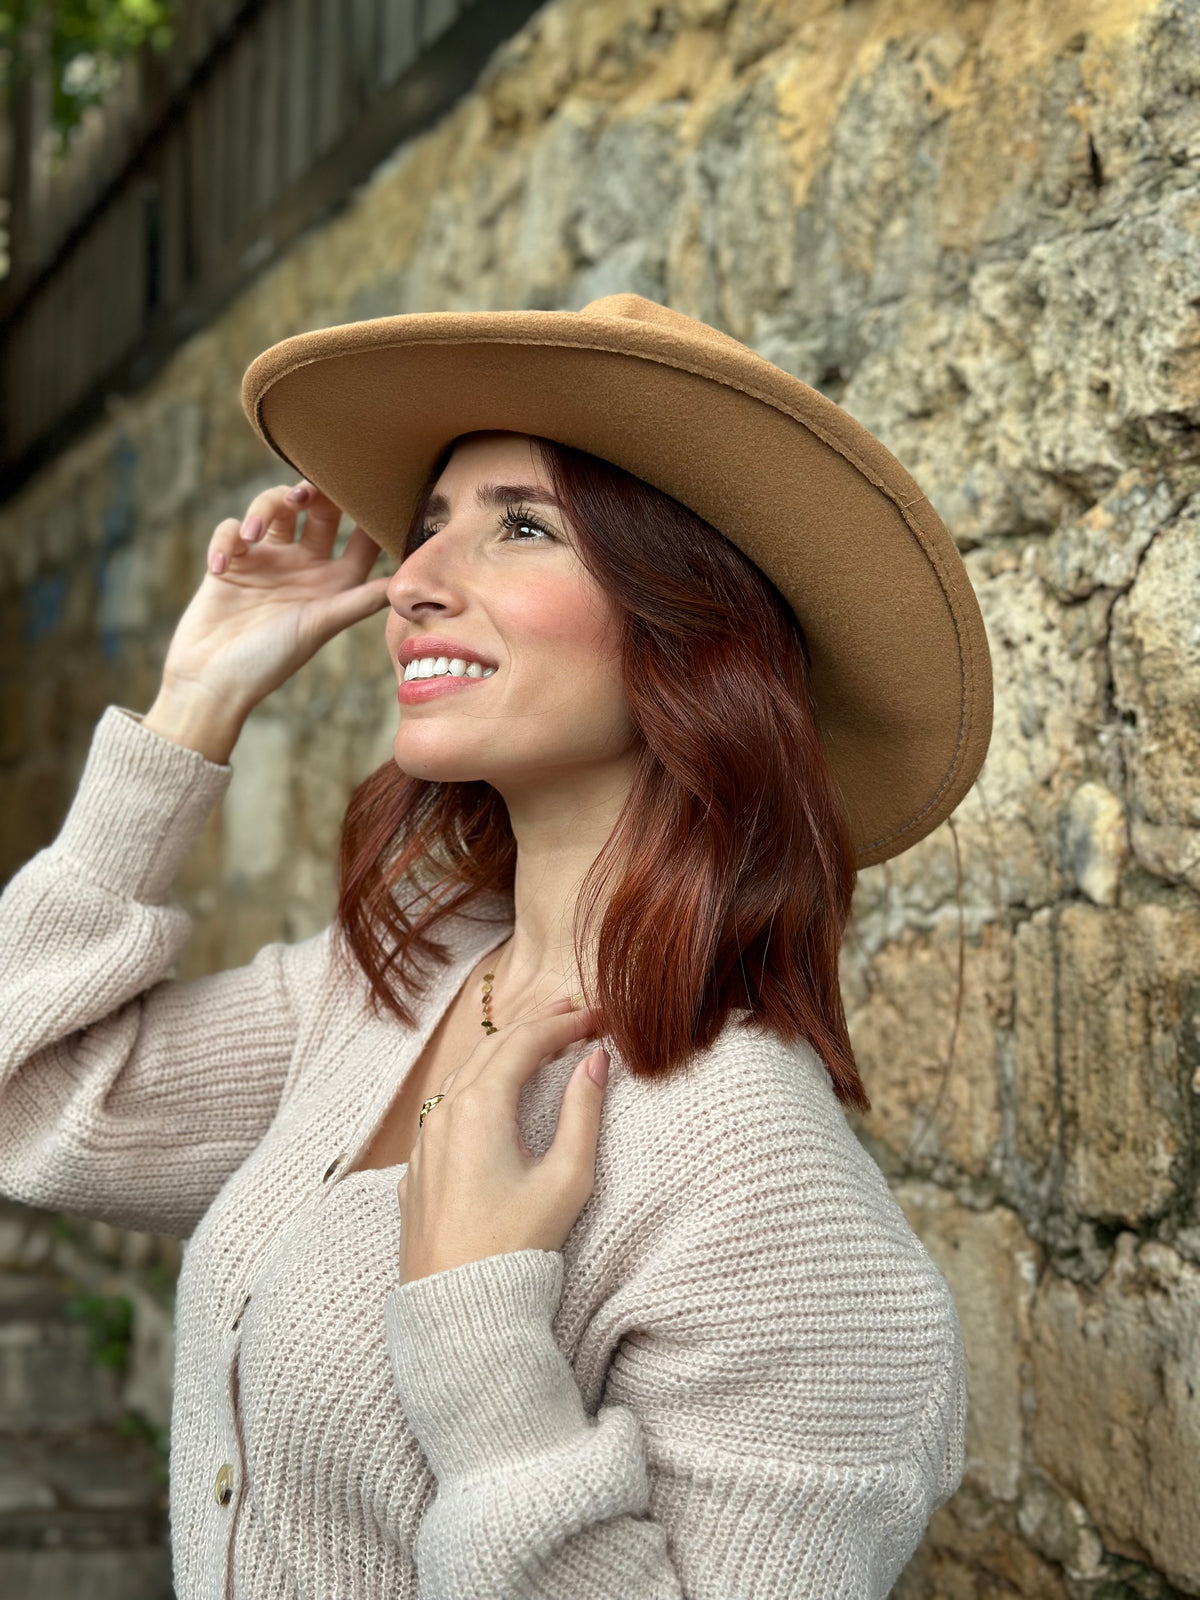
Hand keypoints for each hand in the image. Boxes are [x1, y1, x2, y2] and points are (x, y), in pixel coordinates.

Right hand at [156, 480, 392, 724]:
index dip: (369, 516)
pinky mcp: (231, 561)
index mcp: (332, 582)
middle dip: (314, 492)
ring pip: (273, 507)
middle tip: (305, 493)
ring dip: (265, 508)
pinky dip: (225, 540)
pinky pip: (231, 530)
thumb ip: (359, 601)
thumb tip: (405, 587)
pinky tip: (220, 568)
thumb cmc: (270, 660)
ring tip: (253, 533)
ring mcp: (267, 560)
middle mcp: (304, 566)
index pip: (360, 540)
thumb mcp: (320, 625)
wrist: (213, 680)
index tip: (372, 492)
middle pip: (318, 510)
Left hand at [396, 997, 610, 1285]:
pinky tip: (492, 1091)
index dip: (564, 1023)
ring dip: (502, 1052)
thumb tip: (596, 1062)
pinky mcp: (417, 1169)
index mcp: (480, 1107)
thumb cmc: (517, 1247)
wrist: (457, 1309)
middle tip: (570, 1010)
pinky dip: (477, 1083)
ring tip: (537, 1040)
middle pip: (491, 1049)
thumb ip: (583, 1112)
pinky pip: (445, 1106)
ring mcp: (424, 1141)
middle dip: (533, 1025)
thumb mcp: (566, 1179)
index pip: (525, 1043)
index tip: (597, 1015)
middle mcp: (444, 1113)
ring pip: (464, 1074)